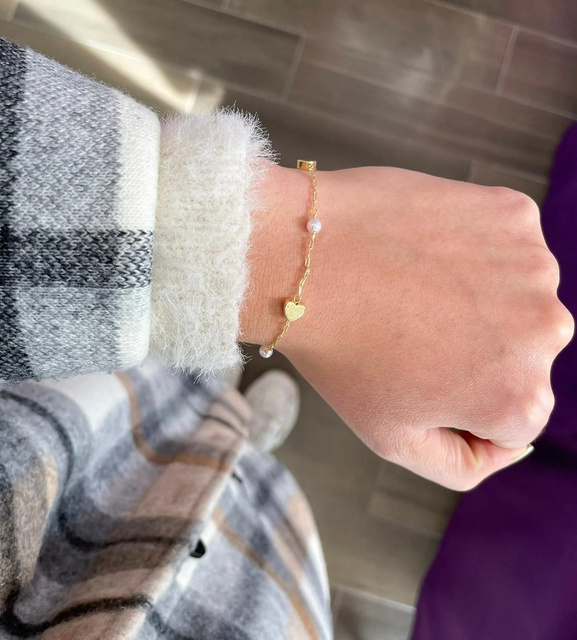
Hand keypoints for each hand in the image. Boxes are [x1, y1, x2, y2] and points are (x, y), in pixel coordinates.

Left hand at [241, 165, 573, 489]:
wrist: (303, 258)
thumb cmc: (342, 354)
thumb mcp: (393, 439)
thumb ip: (464, 465)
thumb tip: (514, 445)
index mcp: (520, 399)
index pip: (512, 419)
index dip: (457, 401)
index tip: (413, 375)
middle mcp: (547, 332)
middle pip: (519, 356)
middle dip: (471, 350)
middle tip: (407, 330)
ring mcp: (534, 266)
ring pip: (514, 297)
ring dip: (474, 297)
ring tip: (411, 290)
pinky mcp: (514, 214)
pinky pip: (503, 245)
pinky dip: (471, 250)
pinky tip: (423, 252)